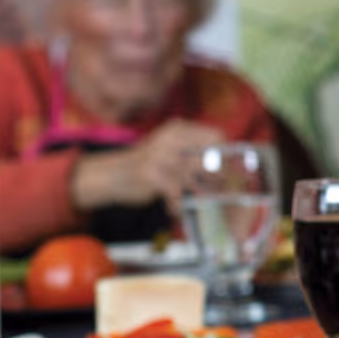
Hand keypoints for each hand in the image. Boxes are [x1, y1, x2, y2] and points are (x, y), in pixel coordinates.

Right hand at [71, 119, 222, 211]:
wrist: (109, 174)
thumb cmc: (145, 164)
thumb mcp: (168, 147)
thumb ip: (194, 151)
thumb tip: (227, 163)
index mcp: (178, 129)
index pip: (216, 135)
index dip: (226, 154)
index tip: (229, 169)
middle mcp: (172, 139)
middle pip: (212, 156)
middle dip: (219, 176)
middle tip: (217, 188)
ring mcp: (163, 157)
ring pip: (199, 177)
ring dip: (202, 192)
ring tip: (197, 198)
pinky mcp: (154, 177)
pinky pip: (179, 195)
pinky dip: (180, 205)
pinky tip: (175, 208)